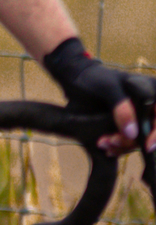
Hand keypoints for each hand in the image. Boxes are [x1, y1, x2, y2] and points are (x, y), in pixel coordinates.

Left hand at [42, 39, 155, 157]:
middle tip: (111, 141)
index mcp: (152, 90)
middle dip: (132, 141)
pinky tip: (107, 146)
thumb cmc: (94, 78)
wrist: (77, 80)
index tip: (146, 146)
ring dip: (123, 145)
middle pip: (152, 131)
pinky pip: (129, 141)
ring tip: (103, 143)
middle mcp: (150, 104)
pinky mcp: (128, 125)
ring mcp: (139, 116)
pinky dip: (119, 146)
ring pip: (140, 139)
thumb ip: (121, 107)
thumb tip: (133, 133)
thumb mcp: (108, 88)